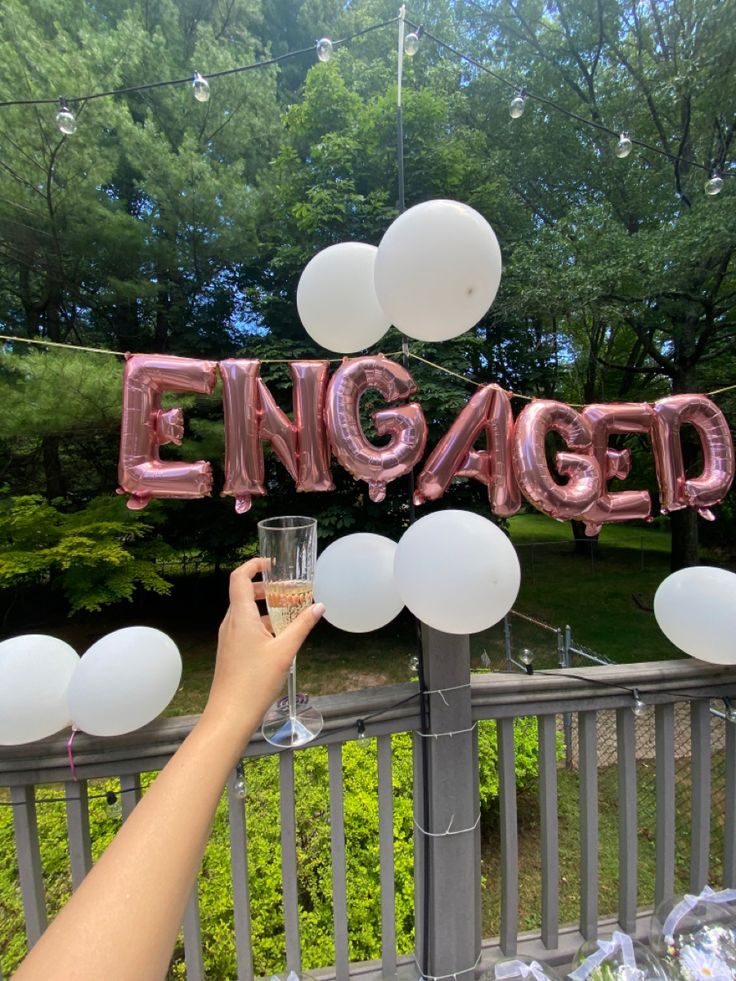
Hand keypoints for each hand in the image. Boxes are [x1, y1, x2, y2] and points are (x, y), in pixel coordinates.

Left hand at [204, 558, 324, 736]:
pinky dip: (262, 625)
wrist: (230, 714)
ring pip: (246, 612)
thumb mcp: (285, 651)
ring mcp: (229, 638)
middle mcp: (231, 623)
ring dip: (266, 608)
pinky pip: (245, 628)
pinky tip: (280, 638)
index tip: (272, 564)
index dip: (253, 565)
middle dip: (266, 588)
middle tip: (288, 591)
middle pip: (244, 593)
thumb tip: (319, 607)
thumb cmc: (254, 682)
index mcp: (241, 616)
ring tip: (289, 615)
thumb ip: (302, 626)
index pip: (239, 577)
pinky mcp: (231, 651)